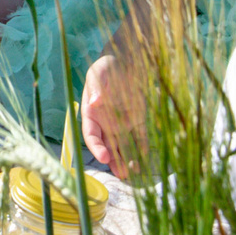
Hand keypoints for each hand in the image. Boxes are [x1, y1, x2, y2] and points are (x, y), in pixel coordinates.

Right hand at [80, 54, 146, 177]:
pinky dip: (141, 147)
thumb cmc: (106, 66)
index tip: (104, 156)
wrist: (125, 61)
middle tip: (121, 173)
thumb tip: (95, 102)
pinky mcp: (137, 120)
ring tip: (131, 173)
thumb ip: (95, 86)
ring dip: (126, 159)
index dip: (96, 148)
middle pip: (108, 146)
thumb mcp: (98, 72)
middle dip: (114, 161)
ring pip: (123, 145)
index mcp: (91, 114)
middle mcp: (105, 123)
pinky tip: (144, 159)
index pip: (91, 136)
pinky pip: (139, 136)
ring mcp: (121, 123)